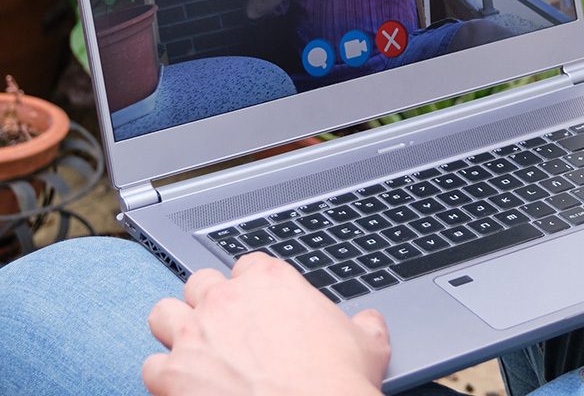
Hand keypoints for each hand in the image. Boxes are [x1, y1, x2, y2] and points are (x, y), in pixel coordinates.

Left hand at [144, 253, 388, 395]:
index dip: (250, 287)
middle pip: (200, 282)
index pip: (246, 265)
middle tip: (222, 331)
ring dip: (175, 330)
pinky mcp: (171, 376)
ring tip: (190, 353)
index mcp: (272, 281)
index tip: (256, 308)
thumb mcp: (366, 343)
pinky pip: (150, 365)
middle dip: (208, 304)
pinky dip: (163, 378)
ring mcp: (195, 335)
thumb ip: (361, 324)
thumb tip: (368, 323)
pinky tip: (180, 390)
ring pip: (163, 312)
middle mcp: (228, 299)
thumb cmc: (337, 384)